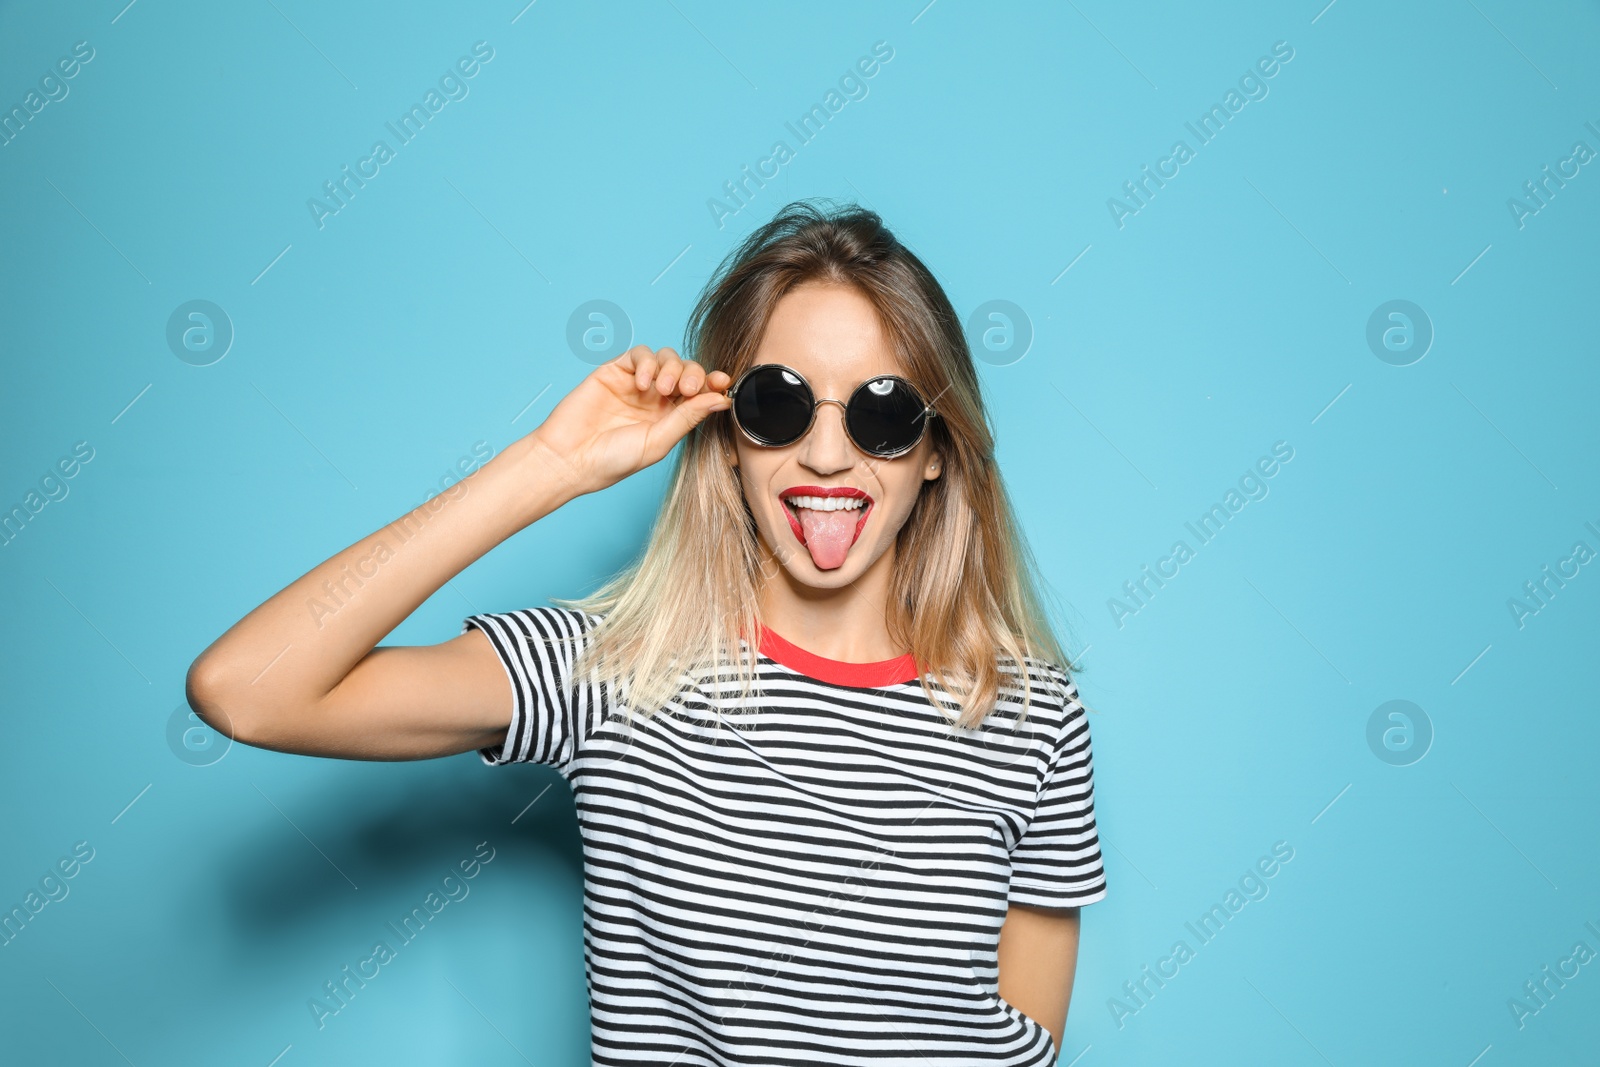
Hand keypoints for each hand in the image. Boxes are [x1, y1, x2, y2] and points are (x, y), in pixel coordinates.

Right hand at [528, 345, 731, 495]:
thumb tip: (721, 399)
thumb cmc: (611, 461)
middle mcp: (655, 399)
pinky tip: (642, 382)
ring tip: (662, 389)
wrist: (569, 459)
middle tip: (687, 390)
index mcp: (670, 418)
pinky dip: (647, 362)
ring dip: (671, 367)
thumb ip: (688, 418)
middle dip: (693, 374)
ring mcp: (635, 384)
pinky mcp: (614, 372)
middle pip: (686, 371)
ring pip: (666, 357)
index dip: (713, 384)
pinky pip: (639, 354)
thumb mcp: (658, 442)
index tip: (723, 382)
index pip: (699, 393)